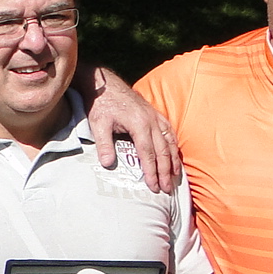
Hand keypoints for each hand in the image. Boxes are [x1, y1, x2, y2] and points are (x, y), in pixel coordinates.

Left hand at [81, 67, 179, 192]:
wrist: (104, 84)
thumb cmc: (100, 104)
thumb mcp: (98, 124)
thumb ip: (104, 144)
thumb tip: (107, 164)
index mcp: (139, 123)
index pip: (148, 153)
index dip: (152, 171)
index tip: (153, 186)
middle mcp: (151, 120)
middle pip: (162, 150)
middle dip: (165, 171)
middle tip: (166, 189)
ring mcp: (155, 116)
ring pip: (169, 141)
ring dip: (172, 161)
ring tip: (174, 177)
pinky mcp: (155, 114)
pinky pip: (169, 132)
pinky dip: (173, 146)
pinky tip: (174, 157)